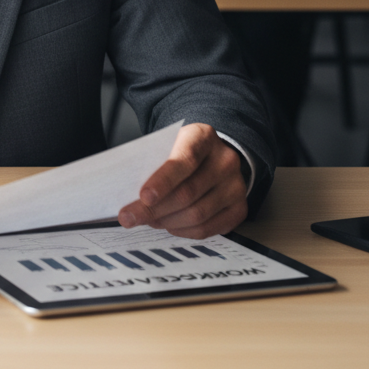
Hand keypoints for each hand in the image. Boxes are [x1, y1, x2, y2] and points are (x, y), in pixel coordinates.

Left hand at [117, 123, 247, 238]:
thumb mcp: (167, 144)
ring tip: (148, 219)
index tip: (143, 197)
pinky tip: (168, 224)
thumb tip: (129, 194)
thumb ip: (152, 163)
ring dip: (166, 221)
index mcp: (203, 137)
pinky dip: (183, 231)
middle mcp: (225, 160)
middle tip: (130, 216)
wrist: (211, 154)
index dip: (163, 181)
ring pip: (197, 214)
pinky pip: (209, 228)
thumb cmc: (181, 149)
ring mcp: (236, 186)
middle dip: (154, 209)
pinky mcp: (239, 208)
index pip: (184, 160)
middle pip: (188, 192)